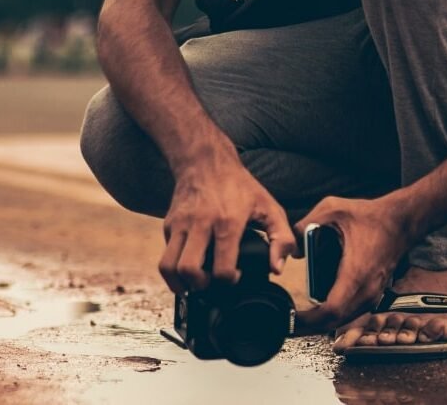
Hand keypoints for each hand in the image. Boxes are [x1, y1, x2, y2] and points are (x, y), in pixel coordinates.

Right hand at [159, 153, 296, 293]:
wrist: (205, 161)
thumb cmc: (239, 186)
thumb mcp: (269, 207)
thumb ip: (281, 238)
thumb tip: (277, 268)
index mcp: (228, 222)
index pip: (222, 268)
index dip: (229, 281)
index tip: (235, 277)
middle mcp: (200, 224)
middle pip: (189, 269)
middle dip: (199, 286)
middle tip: (210, 282)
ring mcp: (181, 224)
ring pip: (168, 266)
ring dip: (179, 282)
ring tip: (193, 282)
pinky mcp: (169, 224)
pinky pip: (165, 254)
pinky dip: (174, 267)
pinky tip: (188, 265)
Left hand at [294, 194, 414, 329]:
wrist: (401, 221)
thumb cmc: (372, 217)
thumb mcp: (332, 209)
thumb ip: (306, 224)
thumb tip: (293, 248)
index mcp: (356, 273)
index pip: (331, 310)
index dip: (308, 319)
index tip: (291, 317)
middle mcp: (367, 289)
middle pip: (335, 322)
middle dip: (310, 326)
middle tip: (290, 322)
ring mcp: (373, 294)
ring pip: (345, 320)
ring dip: (322, 323)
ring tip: (301, 318)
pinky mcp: (375, 293)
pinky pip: (353, 313)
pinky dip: (335, 316)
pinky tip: (321, 310)